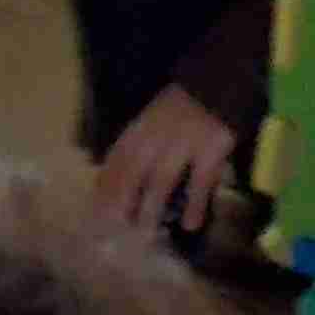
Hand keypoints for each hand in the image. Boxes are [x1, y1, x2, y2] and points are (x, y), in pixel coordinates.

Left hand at [92, 85, 241, 238]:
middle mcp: (159, 133)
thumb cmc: (182, 106)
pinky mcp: (212, 148)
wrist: (218, 82)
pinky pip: (201, 180)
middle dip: (121, 198)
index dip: (106, 182)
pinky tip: (191, 225)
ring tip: (145, 232)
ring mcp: (186, 140)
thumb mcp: (153, 117)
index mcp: (143, 125)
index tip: (95, 209)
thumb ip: (136, 144)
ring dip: (152, 206)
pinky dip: (195, 203)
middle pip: (134, 169)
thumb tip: (108, 178)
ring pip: (163, 177)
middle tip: (113, 228)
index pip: (118, 156)